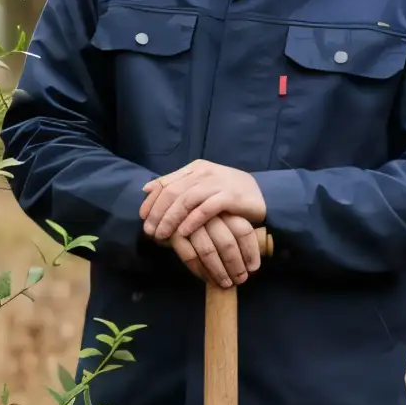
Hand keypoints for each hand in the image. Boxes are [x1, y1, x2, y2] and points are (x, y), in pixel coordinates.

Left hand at [141, 159, 266, 246]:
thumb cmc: (228, 193)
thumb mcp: (201, 186)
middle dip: (158, 213)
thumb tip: (146, 189)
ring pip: (186, 200)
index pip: (166, 183)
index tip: (143, 217)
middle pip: (173, 192)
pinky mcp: (231, 197)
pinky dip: (192, 220)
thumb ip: (176, 185)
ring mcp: (218, 183)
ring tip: (162, 235)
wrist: (263, 195)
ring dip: (171, 219)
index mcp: (195, 169)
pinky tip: (183, 232)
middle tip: (149, 231)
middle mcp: (205, 173)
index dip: (151, 201)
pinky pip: (206, 208)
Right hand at [167, 213, 265, 288]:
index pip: (243, 230)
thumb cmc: (199, 220)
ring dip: (218, 271)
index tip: (253, 268)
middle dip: (235, 265)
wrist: (166, 212)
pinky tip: (207, 279)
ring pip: (208, 251)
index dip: (250, 251)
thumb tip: (252, 261)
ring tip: (226, 284)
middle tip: (241, 280)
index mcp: (224, 208)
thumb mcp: (220, 218)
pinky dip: (200, 270)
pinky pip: (190, 256)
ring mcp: (190, 223)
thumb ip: (234, 233)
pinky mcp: (175, 233)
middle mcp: (208, 214)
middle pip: (227, 242)